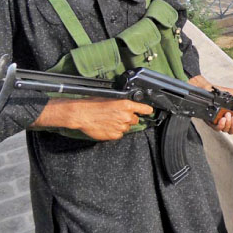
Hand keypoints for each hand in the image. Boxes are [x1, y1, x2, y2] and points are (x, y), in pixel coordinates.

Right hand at [33, 97, 152, 140]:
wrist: (82, 114)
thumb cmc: (93, 104)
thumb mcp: (110, 98)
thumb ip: (122, 103)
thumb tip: (128, 106)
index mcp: (126, 105)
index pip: (143, 108)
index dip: (147, 110)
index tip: (149, 111)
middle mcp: (126, 116)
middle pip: (134, 119)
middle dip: (128, 118)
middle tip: (117, 115)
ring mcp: (121, 126)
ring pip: (126, 127)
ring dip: (121, 125)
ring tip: (109, 121)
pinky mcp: (115, 135)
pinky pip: (119, 134)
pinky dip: (115, 131)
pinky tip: (107, 127)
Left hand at [188, 75, 232, 134]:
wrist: (208, 90)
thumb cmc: (220, 92)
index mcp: (231, 115)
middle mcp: (225, 120)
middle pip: (231, 130)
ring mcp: (218, 121)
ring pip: (224, 130)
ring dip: (227, 124)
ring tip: (227, 115)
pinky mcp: (211, 121)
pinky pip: (216, 128)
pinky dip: (220, 125)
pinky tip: (222, 119)